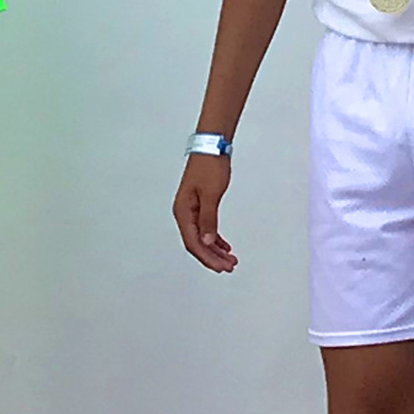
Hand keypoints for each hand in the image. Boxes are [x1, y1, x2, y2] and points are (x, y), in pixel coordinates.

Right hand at [173, 153, 235, 271]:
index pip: (193, 243)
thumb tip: (207, 241)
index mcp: (183, 211)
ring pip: (202, 237)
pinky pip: (205, 228)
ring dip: (215, 250)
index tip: (221, 267)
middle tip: (229, 266)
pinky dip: (215, 238)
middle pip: (196, 243)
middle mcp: (184, 212)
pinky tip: (225, 246)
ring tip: (230, 260)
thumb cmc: (210, 165)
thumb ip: (209, 219)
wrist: (212, 146)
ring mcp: (191, 209)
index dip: (207, 257)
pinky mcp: (200, 205)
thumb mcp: (211, 194)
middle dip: (212, 257)